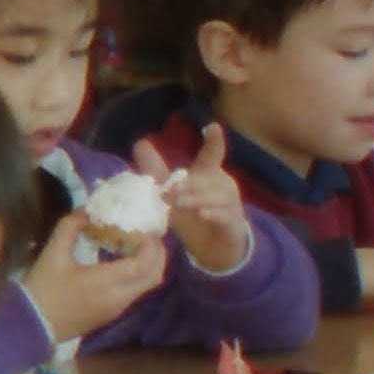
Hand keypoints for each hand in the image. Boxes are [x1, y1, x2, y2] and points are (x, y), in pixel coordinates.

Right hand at [21, 207, 171, 345]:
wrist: (32, 325)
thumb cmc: (42, 289)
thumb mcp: (52, 254)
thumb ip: (70, 228)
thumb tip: (85, 212)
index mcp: (107, 281)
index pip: (144, 263)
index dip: (151, 244)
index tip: (144, 228)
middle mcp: (119, 297)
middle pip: (154, 276)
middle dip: (158, 254)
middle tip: (147, 235)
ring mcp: (117, 308)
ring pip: (146, 286)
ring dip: (148, 265)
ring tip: (135, 246)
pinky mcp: (111, 314)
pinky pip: (134, 292)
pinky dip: (137, 275)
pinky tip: (121, 263)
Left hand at [148, 123, 253, 277]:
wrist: (214, 248)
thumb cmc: (193, 214)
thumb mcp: (172, 193)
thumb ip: (157, 171)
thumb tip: (140, 143)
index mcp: (208, 175)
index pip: (212, 155)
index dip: (214, 141)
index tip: (213, 126)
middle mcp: (222, 186)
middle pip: (209, 179)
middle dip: (190, 183)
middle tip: (171, 191)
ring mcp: (231, 205)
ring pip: (218, 197)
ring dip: (198, 199)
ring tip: (180, 204)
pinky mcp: (234, 224)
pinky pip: (226, 216)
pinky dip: (214, 214)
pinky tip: (202, 214)